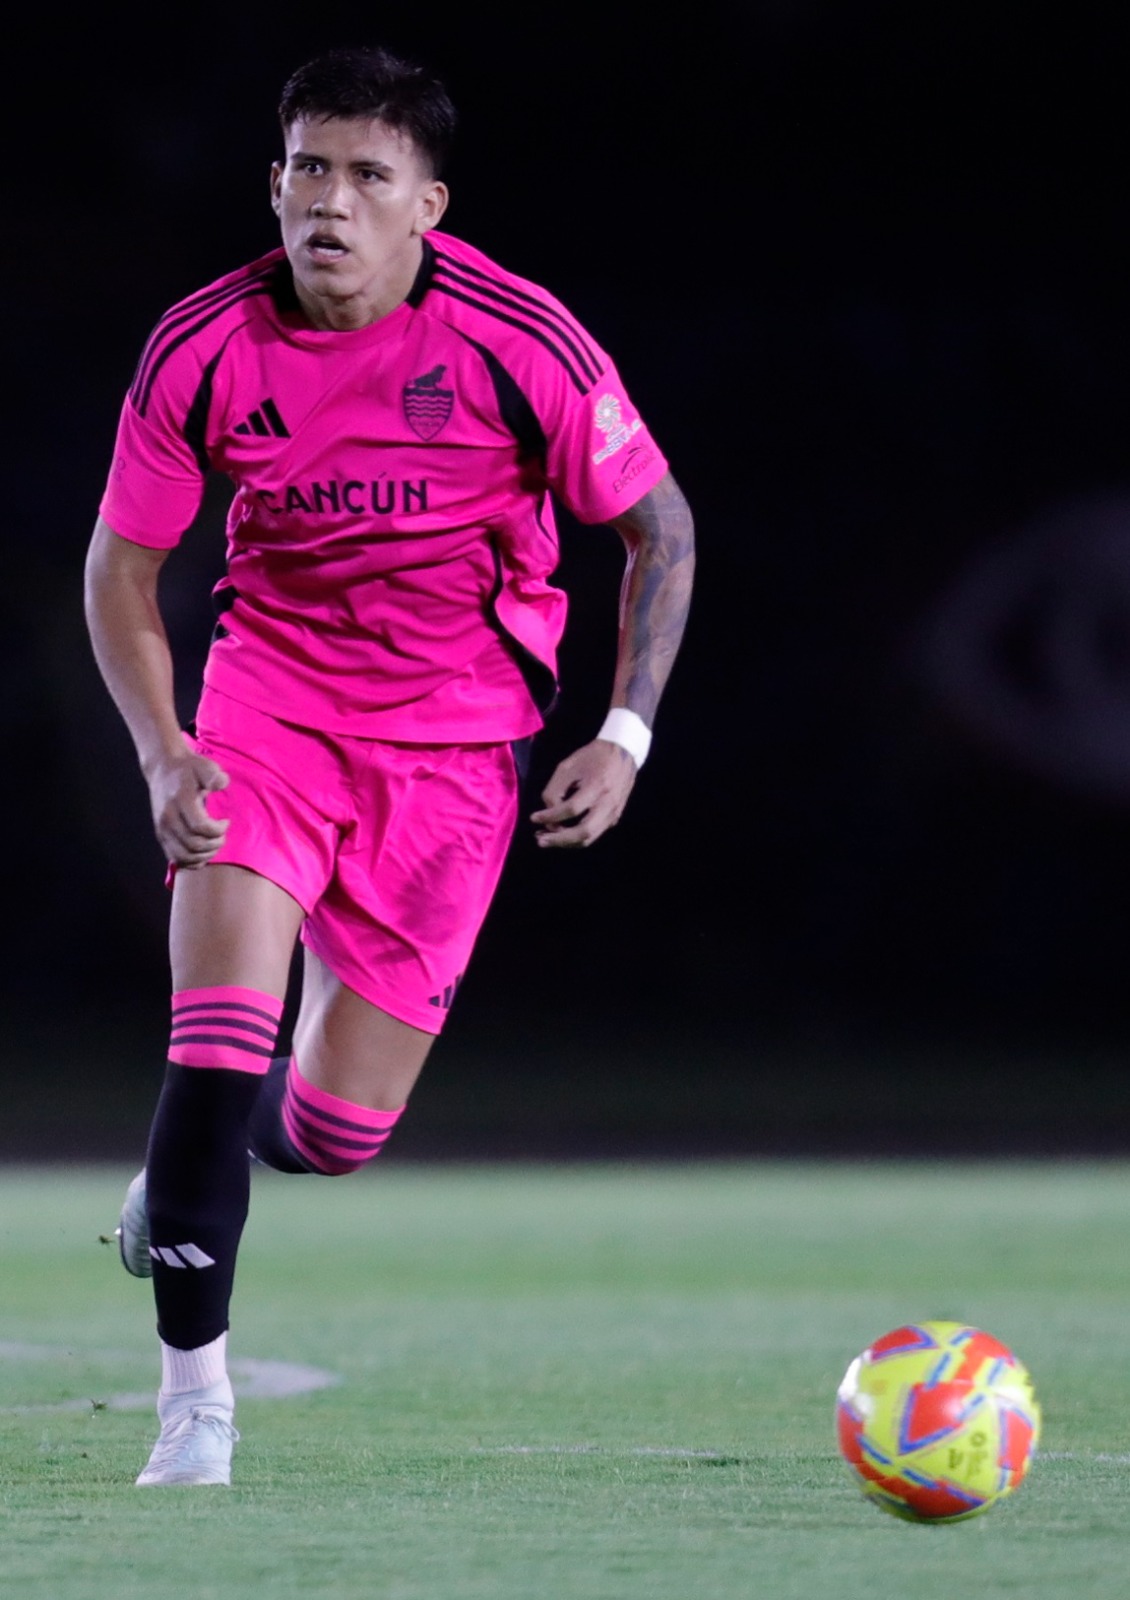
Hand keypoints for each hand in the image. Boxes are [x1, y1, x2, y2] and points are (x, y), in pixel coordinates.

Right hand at [147, 749, 230, 868]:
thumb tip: (222, 783)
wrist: (163, 768)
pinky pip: (175, 858)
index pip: (199, 826)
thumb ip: (214, 775)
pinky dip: (192, 861)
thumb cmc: (189, 768)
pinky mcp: (161, 835)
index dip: (218, 830)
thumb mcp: (204, 765)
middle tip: (223, 835)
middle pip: (193, 845)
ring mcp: (162, 828)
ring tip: (214, 844)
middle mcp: (168, 817)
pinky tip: (203, 853)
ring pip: (184, 856)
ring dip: (204, 855)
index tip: (226, 821)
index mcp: (180, 800)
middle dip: (214, 844)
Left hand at [530, 739, 636, 848]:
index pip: (571, 809)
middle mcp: (608, 804)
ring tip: (547, 840)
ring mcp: (614, 813)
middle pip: (583, 832)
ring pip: (589, 838)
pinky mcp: (614, 817)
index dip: (550, 816)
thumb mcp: (567, 766)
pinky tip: (562, 834)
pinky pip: (594, 834)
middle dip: (559, 840)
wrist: (622, 753)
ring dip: (566, 842)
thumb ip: (555, 790)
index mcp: (597, 786)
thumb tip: (549, 813)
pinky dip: (576, 838)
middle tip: (540, 840)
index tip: (533, 818)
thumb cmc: (592, 757)